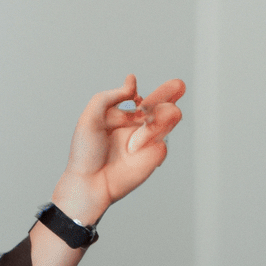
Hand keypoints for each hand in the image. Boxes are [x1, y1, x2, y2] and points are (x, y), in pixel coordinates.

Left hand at [52, 74, 183, 223]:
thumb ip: (110, 96)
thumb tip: (132, 83)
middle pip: (163, 105)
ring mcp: (147, 141)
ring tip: (149, 117)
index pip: (144, 99)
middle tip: (179, 84)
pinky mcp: (154, 156)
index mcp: (123, 116)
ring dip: (164, 113)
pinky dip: (148, 139)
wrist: (89, 181)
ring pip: (168, 120)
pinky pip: (162, 141)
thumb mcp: (90, 117)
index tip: (137, 96)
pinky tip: (133, 148)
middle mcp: (137, 127)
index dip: (148, 91)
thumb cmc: (86, 153)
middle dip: (172, 93)